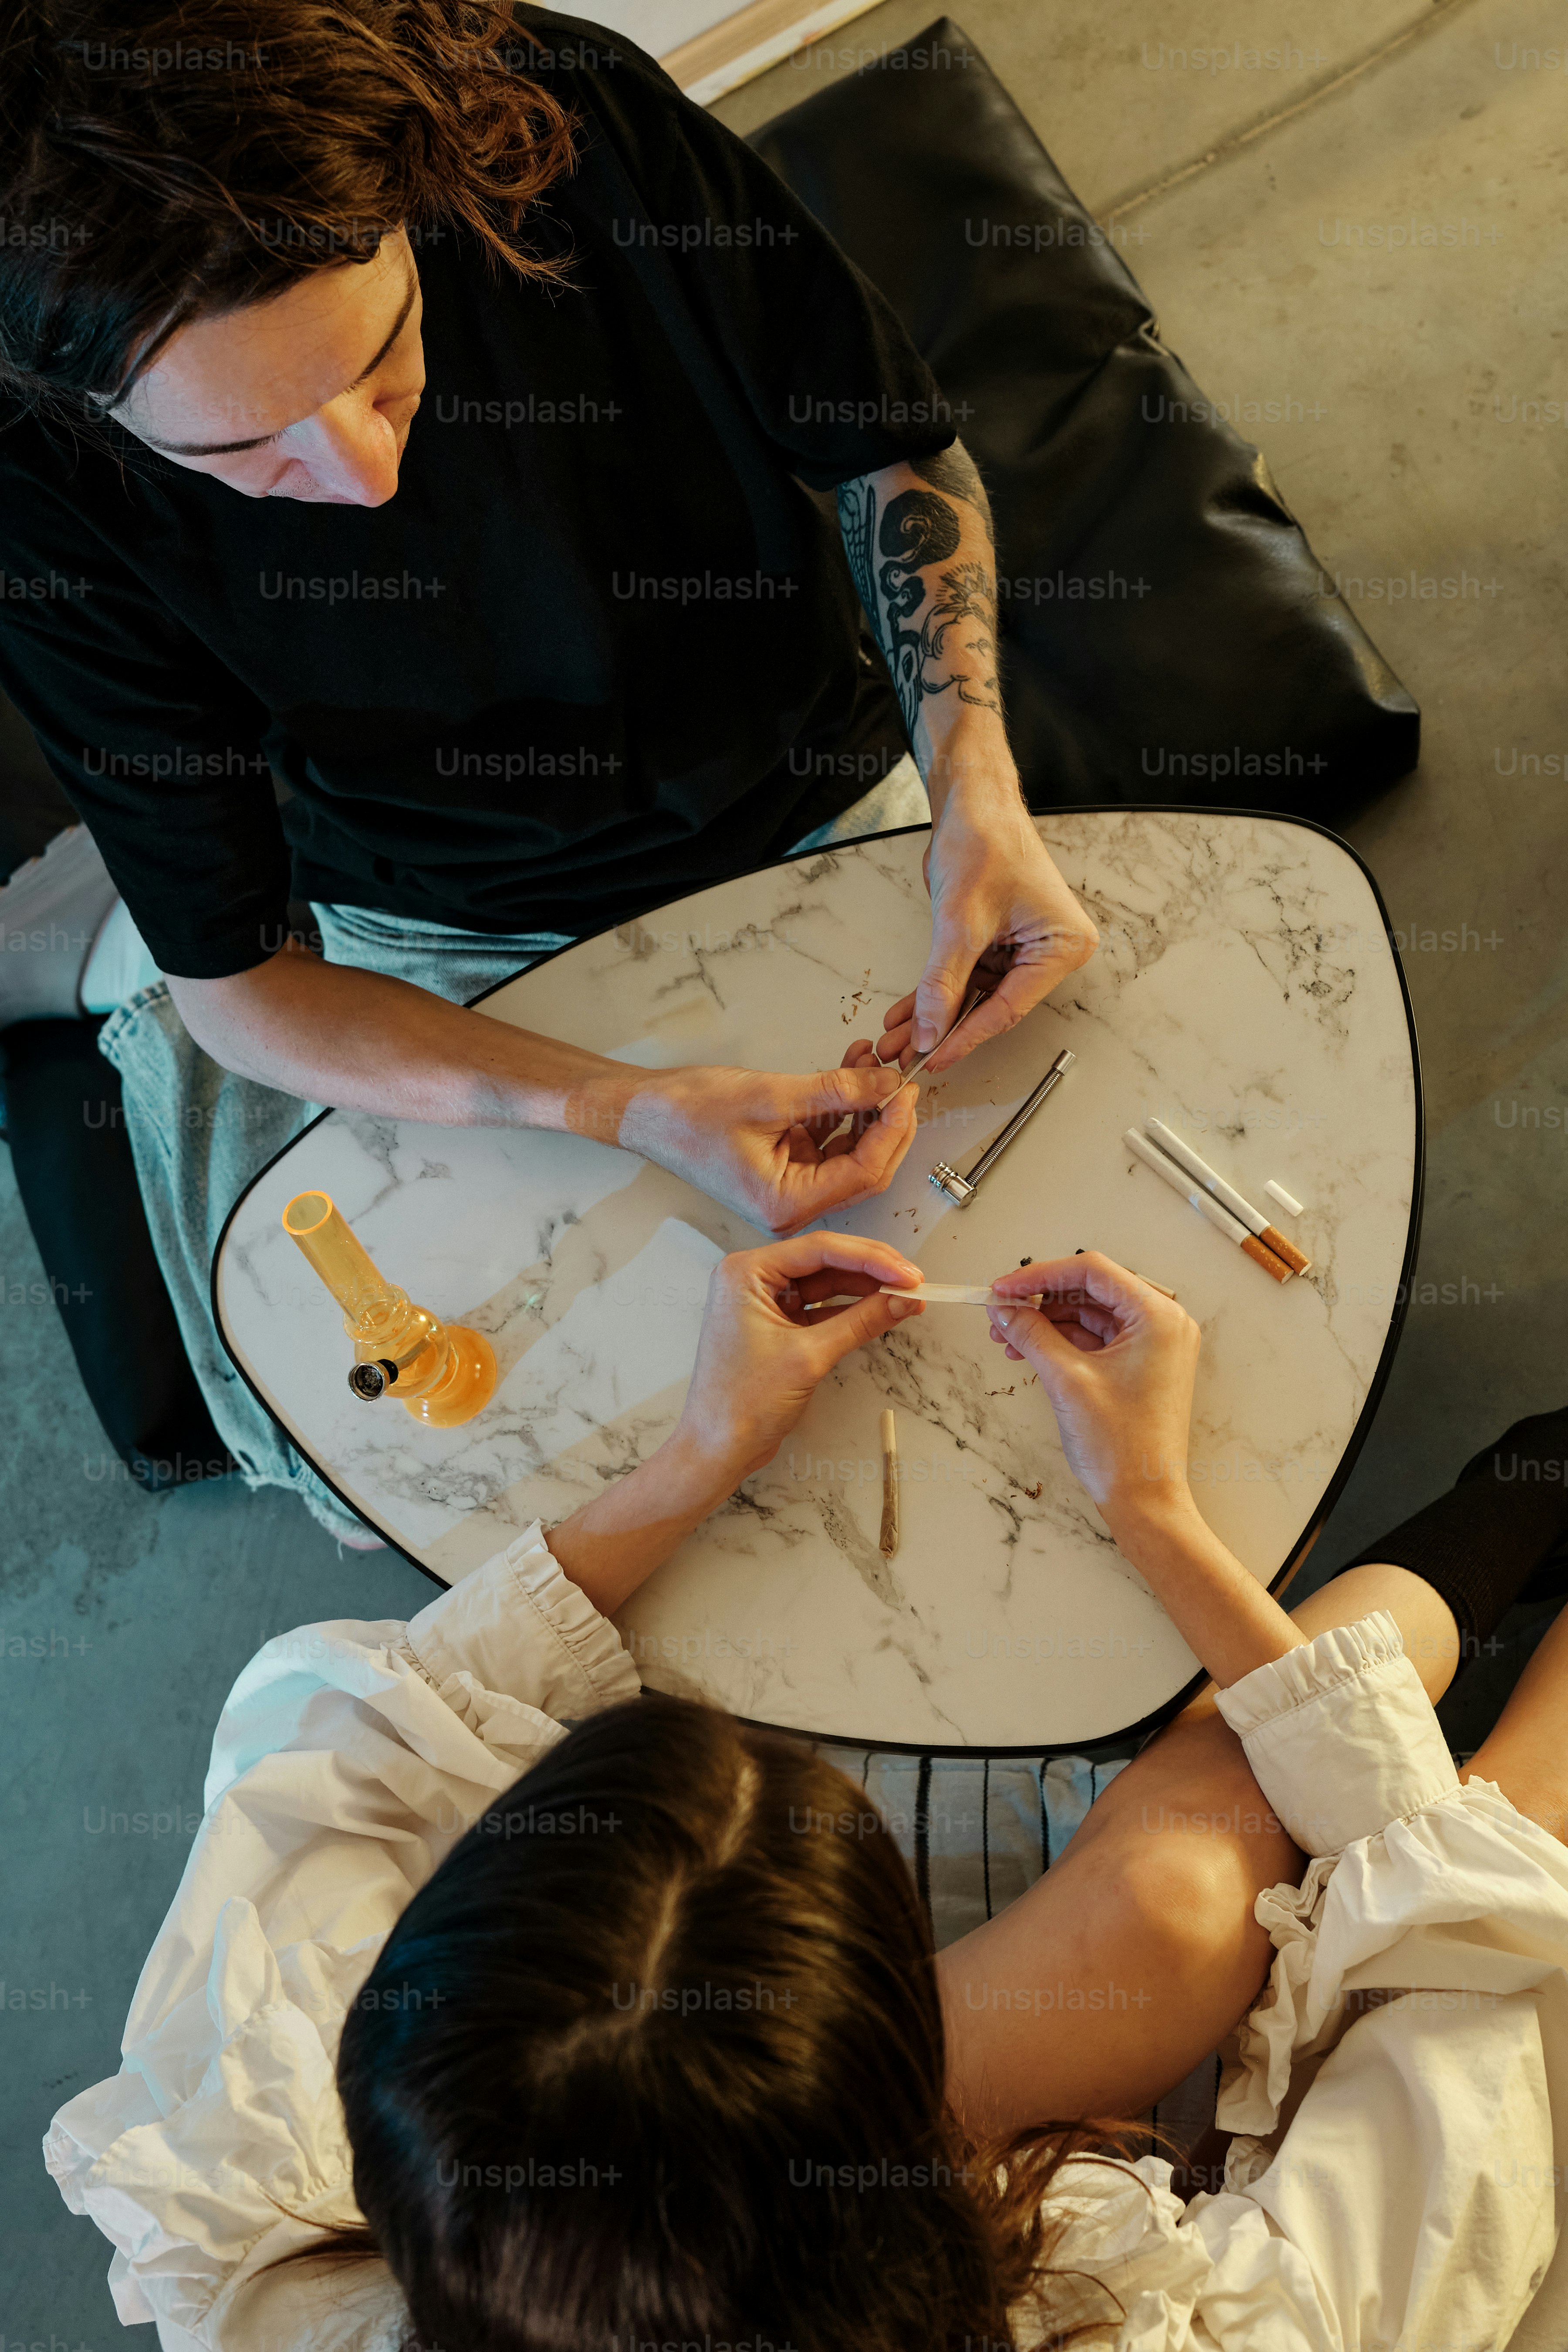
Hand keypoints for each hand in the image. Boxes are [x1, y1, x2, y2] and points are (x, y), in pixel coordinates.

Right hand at [615, 1061, 918, 1234]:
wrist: (643, 1112)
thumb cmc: (687, 1114)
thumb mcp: (770, 1096)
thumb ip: (835, 1091)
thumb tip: (885, 1083)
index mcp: (785, 1203)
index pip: (863, 1173)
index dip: (892, 1131)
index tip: (905, 1091)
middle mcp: (791, 1205)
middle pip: (864, 1168)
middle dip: (887, 1122)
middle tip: (900, 1079)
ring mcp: (788, 1186)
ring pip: (849, 1152)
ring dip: (865, 1107)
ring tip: (872, 1061)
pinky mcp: (784, 1165)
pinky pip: (827, 1140)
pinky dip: (841, 1108)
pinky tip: (850, 1070)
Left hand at [675, 1234, 925, 1481]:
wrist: (718, 1447)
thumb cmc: (744, 1402)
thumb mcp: (809, 1356)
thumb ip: (860, 1322)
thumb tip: (905, 1300)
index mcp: (746, 1272)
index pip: (819, 1249)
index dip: (871, 1258)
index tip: (909, 1274)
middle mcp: (752, 1278)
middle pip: (824, 1261)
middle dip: (871, 1271)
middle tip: (914, 1282)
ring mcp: (763, 1302)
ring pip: (824, 1283)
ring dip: (865, 1290)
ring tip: (906, 1297)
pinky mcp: (775, 1325)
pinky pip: (819, 1308)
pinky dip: (850, 1310)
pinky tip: (882, 1312)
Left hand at [875, 786, 1097, 1069]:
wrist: (972, 802)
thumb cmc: (985, 839)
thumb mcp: (960, 921)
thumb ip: (942, 982)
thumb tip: (929, 1031)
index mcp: (1062, 945)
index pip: (1009, 1008)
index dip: (966, 1036)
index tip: (935, 1057)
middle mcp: (1049, 950)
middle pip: (991, 1006)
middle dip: (943, 1029)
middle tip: (908, 1055)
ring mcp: (1023, 948)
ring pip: (973, 996)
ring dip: (934, 1016)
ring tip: (897, 1038)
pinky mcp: (997, 942)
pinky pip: (965, 977)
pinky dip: (935, 993)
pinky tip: (907, 1013)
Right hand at [985, 1252, 1199, 1530]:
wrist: (1144, 1501)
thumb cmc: (1123, 1448)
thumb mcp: (1066, 1380)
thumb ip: (1031, 1334)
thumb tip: (1003, 1307)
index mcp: (1157, 1316)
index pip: (1091, 1271)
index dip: (1040, 1275)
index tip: (1002, 1287)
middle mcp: (1162, 1324)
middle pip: (1090, 1290)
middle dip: (1040, 1300)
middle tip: (999, 1311)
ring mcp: (1153, 1345)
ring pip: (1089, 1314)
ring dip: (1046, 1321)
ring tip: (1006, 1336)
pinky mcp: (1140, 1365)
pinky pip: (1096, 1338)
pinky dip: (1061, 1341)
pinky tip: (1028, 1349)